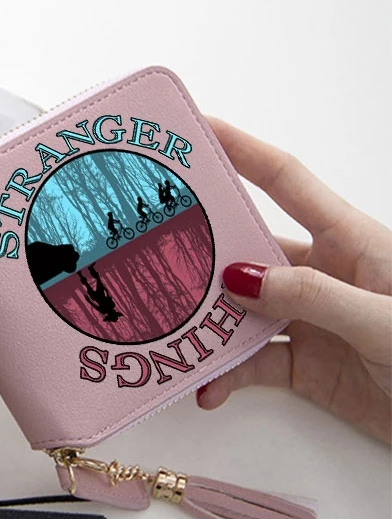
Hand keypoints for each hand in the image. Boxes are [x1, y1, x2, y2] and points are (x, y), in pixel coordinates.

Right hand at [196, 118, 390, 442]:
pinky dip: (226, 374)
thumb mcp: (386, 321)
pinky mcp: (307, 365)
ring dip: (207, 322)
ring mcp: (312, 319)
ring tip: (170, 329)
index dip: (241, 150)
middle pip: (249, 248)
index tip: (196, 132)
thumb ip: (316, 297)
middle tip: (151, 243)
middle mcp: (324, 273)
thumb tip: (241, 278)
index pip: (286, 181)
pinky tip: (207, 386)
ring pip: (242, 309)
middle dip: (202, 247)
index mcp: (351, 240)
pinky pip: (253, 363)